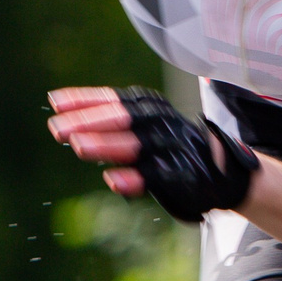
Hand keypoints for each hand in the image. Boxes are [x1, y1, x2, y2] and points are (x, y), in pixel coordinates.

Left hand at [46, 85, 254, 219]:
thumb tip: (64, 114)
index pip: (116, 100)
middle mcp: (163, 124)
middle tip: (58, 129)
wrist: (225, 173)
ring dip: (107, 145)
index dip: (85, 100)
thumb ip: (112, 122)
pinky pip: (156, 176)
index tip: (55, 101)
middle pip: (125, 118)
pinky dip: (134, 178)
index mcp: (153, 108)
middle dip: (90, 122)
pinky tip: (113, 180)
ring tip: (79, 147)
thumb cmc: (172, 148)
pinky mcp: (184, 175)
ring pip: (138, 145)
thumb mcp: (146, 127)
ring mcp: (174, 149)